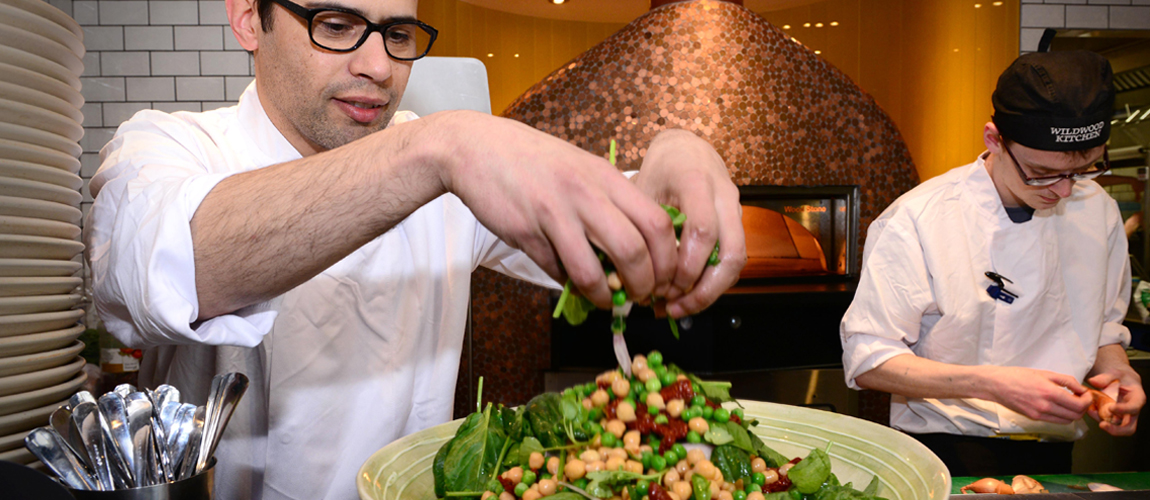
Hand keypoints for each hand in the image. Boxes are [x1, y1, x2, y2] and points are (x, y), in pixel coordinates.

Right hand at [438, 111, 678, 307]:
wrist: (476, 148)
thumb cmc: (534, 161)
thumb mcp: (582, 169)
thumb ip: (610, 202)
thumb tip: (638, 248)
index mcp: (606, 176)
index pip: (658, 222)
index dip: (668, 259)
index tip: (665, 275)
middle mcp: (585, 193)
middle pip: (635, 251)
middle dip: (644, 285)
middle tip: (640, 297)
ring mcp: (554, 213)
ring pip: (594, 271)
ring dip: (606, 296)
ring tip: (607, 301)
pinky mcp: (526, 232)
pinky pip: (556, 271)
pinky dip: (568, 285)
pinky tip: (570, 282)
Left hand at [630, 129, 745, 316]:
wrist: (687, 150)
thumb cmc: (660, 171)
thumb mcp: (643, 189)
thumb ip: (641, 227)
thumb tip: (630, 276)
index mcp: (696, 182)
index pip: (702, 230)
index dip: (686, 266)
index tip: (662, 287)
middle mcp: (724, 196)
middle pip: (730, 253)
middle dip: (703, 288)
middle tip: (673, 306)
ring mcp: (736, 210)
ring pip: (736, 261)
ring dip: (710, 291)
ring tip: (678, 309)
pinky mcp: (737, 224)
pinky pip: (731, 260)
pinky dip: (712, 283)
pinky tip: (686, 296)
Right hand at [987, 366, 1091, 424]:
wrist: (996, 384)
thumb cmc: (1018, 376)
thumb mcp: (1044, 373)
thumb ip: (1066, 381)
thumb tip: (1081, 389)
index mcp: (1050, 393)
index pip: (1078, 404)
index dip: (1087, 400)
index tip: (1086, 394)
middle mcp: (1046, 407)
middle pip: (1076, 415)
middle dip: (1083, 408)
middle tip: (1081, 399)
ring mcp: (1039, 415)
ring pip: (1067, 421)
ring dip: (1073, 413)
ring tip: (1070, 402)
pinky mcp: (1034, 418)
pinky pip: (1055, 421)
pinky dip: (1062, 415)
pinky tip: (1059, 406)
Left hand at [1087, 369, 1143, 435]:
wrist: (1120, 381)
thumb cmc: (1121, 377)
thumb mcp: (1115, 372)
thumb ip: (1105, 377)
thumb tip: (1093, 381)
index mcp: (1137, 398)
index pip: (1134, 407)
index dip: (1124, 410)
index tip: (1112, 408)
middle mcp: (1132, 411)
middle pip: (1129, 427)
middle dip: (1116, 429)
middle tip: (1102, 424)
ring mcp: (1122, 416)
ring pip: (1116, 427)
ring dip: (1102, 422)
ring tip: (1091, 411)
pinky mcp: (1112, 418)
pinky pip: (1106, 421)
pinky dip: (1097, 417)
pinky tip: (1090, 409)